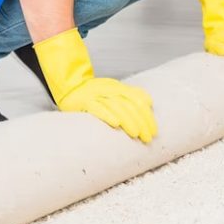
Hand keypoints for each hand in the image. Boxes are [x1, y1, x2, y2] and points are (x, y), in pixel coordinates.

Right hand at [32, 27, 156, 142]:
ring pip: (116, 106)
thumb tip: (149, 103)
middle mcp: (109, 89)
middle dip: (140, 122)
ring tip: (136, 133)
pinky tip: (116, 123)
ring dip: (128, 120)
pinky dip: (107, 115)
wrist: (70, 86)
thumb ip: (131, 95)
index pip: (137, 101)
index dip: (147, 116)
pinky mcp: (84, 102)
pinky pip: (97, 108)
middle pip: (129, 105)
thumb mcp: (115, 91)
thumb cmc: (95, 93)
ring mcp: (96, 94)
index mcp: (118, 87)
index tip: (153, 131)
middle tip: (147, 137)